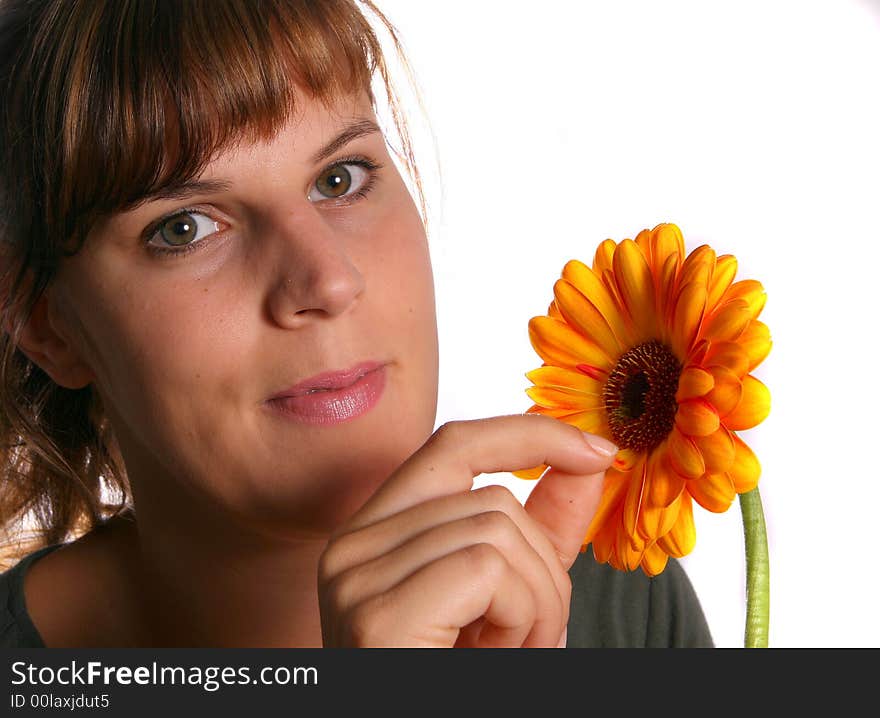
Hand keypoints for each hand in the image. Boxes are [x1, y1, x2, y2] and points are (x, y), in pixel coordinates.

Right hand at [317, 414, 616, 646]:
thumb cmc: (455, 681)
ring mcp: (354, 576)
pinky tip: (496, 659)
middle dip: (542, 567)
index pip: (451, 445)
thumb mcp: (510, 601)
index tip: (595, 449)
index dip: (527, 434)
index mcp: (376, 535)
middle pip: (490, 497)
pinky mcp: (376, 614)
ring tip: (508, 654)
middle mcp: (350, 546)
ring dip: (536, 602)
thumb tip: (589, 460)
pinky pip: (489, 566)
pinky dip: (522, 617)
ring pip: (497, 528)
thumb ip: (543, 531)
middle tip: (531, 638)